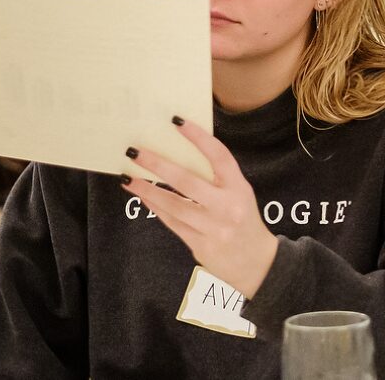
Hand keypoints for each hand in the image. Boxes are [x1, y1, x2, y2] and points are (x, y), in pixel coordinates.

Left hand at [121, 119, 278, 299]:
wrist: (256, 263)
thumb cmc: (243, 219)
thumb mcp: (239, 193)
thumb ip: (217, 177)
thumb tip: (180, 153)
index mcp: (239, 188)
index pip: (219, 156)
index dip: (199, 138)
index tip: (177, 122)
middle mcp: (227, 207)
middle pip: (187, 181)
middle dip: (158, 165)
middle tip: (135, 151)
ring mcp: (213, 228)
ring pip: (174, 205)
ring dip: (148, 190)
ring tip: (128, 176)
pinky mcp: (200, 245)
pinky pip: (172, 222)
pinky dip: (155, 207)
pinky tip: (143, 195)